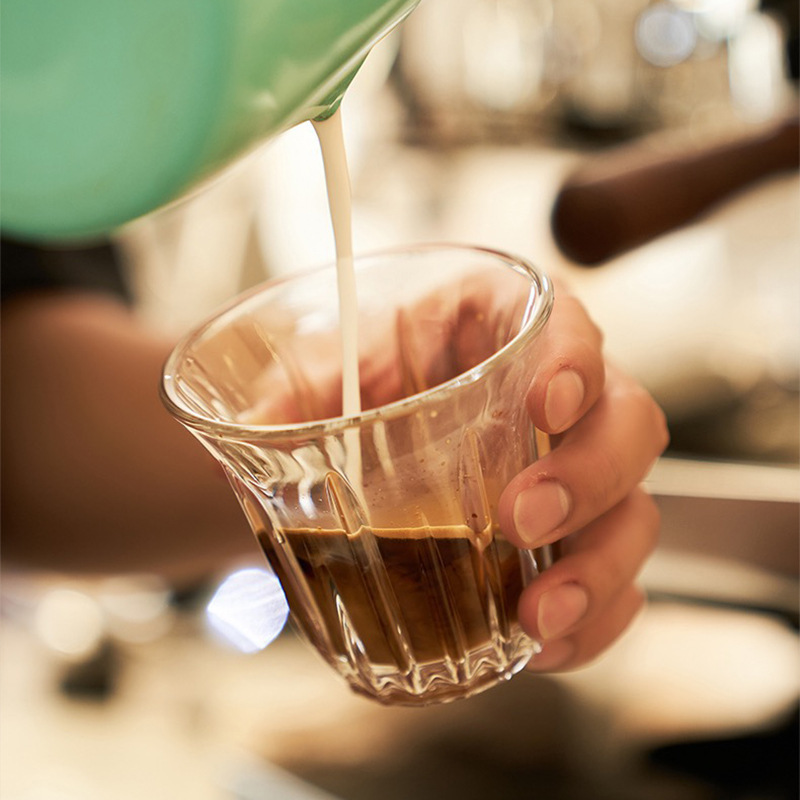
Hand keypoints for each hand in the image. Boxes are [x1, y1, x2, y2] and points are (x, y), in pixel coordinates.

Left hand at [238, 270, 668, 673]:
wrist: (339, 446)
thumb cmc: (338, 389)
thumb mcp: (306, 374)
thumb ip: (285, 396)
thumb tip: (252, 435)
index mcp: (497, 330)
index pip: (568, 322)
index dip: (575, 356)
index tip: (546, 398)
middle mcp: (554, 399)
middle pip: (628, 420)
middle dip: (589, 473)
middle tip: (519, 519)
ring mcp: (568, 473)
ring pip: (632, 511)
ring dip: (597, 568)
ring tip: (535, 615)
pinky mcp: (565, 542)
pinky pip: (612, 582)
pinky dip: (591, 621)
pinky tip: (539, 646)